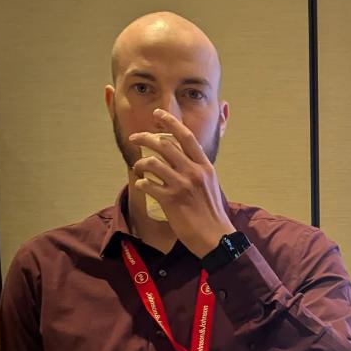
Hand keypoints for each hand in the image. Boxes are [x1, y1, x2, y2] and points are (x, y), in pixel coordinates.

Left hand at [127, 108, 235, 256]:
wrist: (215, 236)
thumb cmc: (212, 213)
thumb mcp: (211, 185)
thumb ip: (198, 170)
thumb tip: (184, 159)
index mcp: (204, 167)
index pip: (186, 137)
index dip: (170, 123)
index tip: (157, 114)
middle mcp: (193, 172)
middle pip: (165, 145)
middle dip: (145, 137)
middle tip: (135, 137)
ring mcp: (181, 185)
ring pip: (153, 163)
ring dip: (140, 163)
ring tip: (137, 167)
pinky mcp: (170, 200)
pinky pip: (148, 185)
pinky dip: (141, 183)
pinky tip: (141, 184)